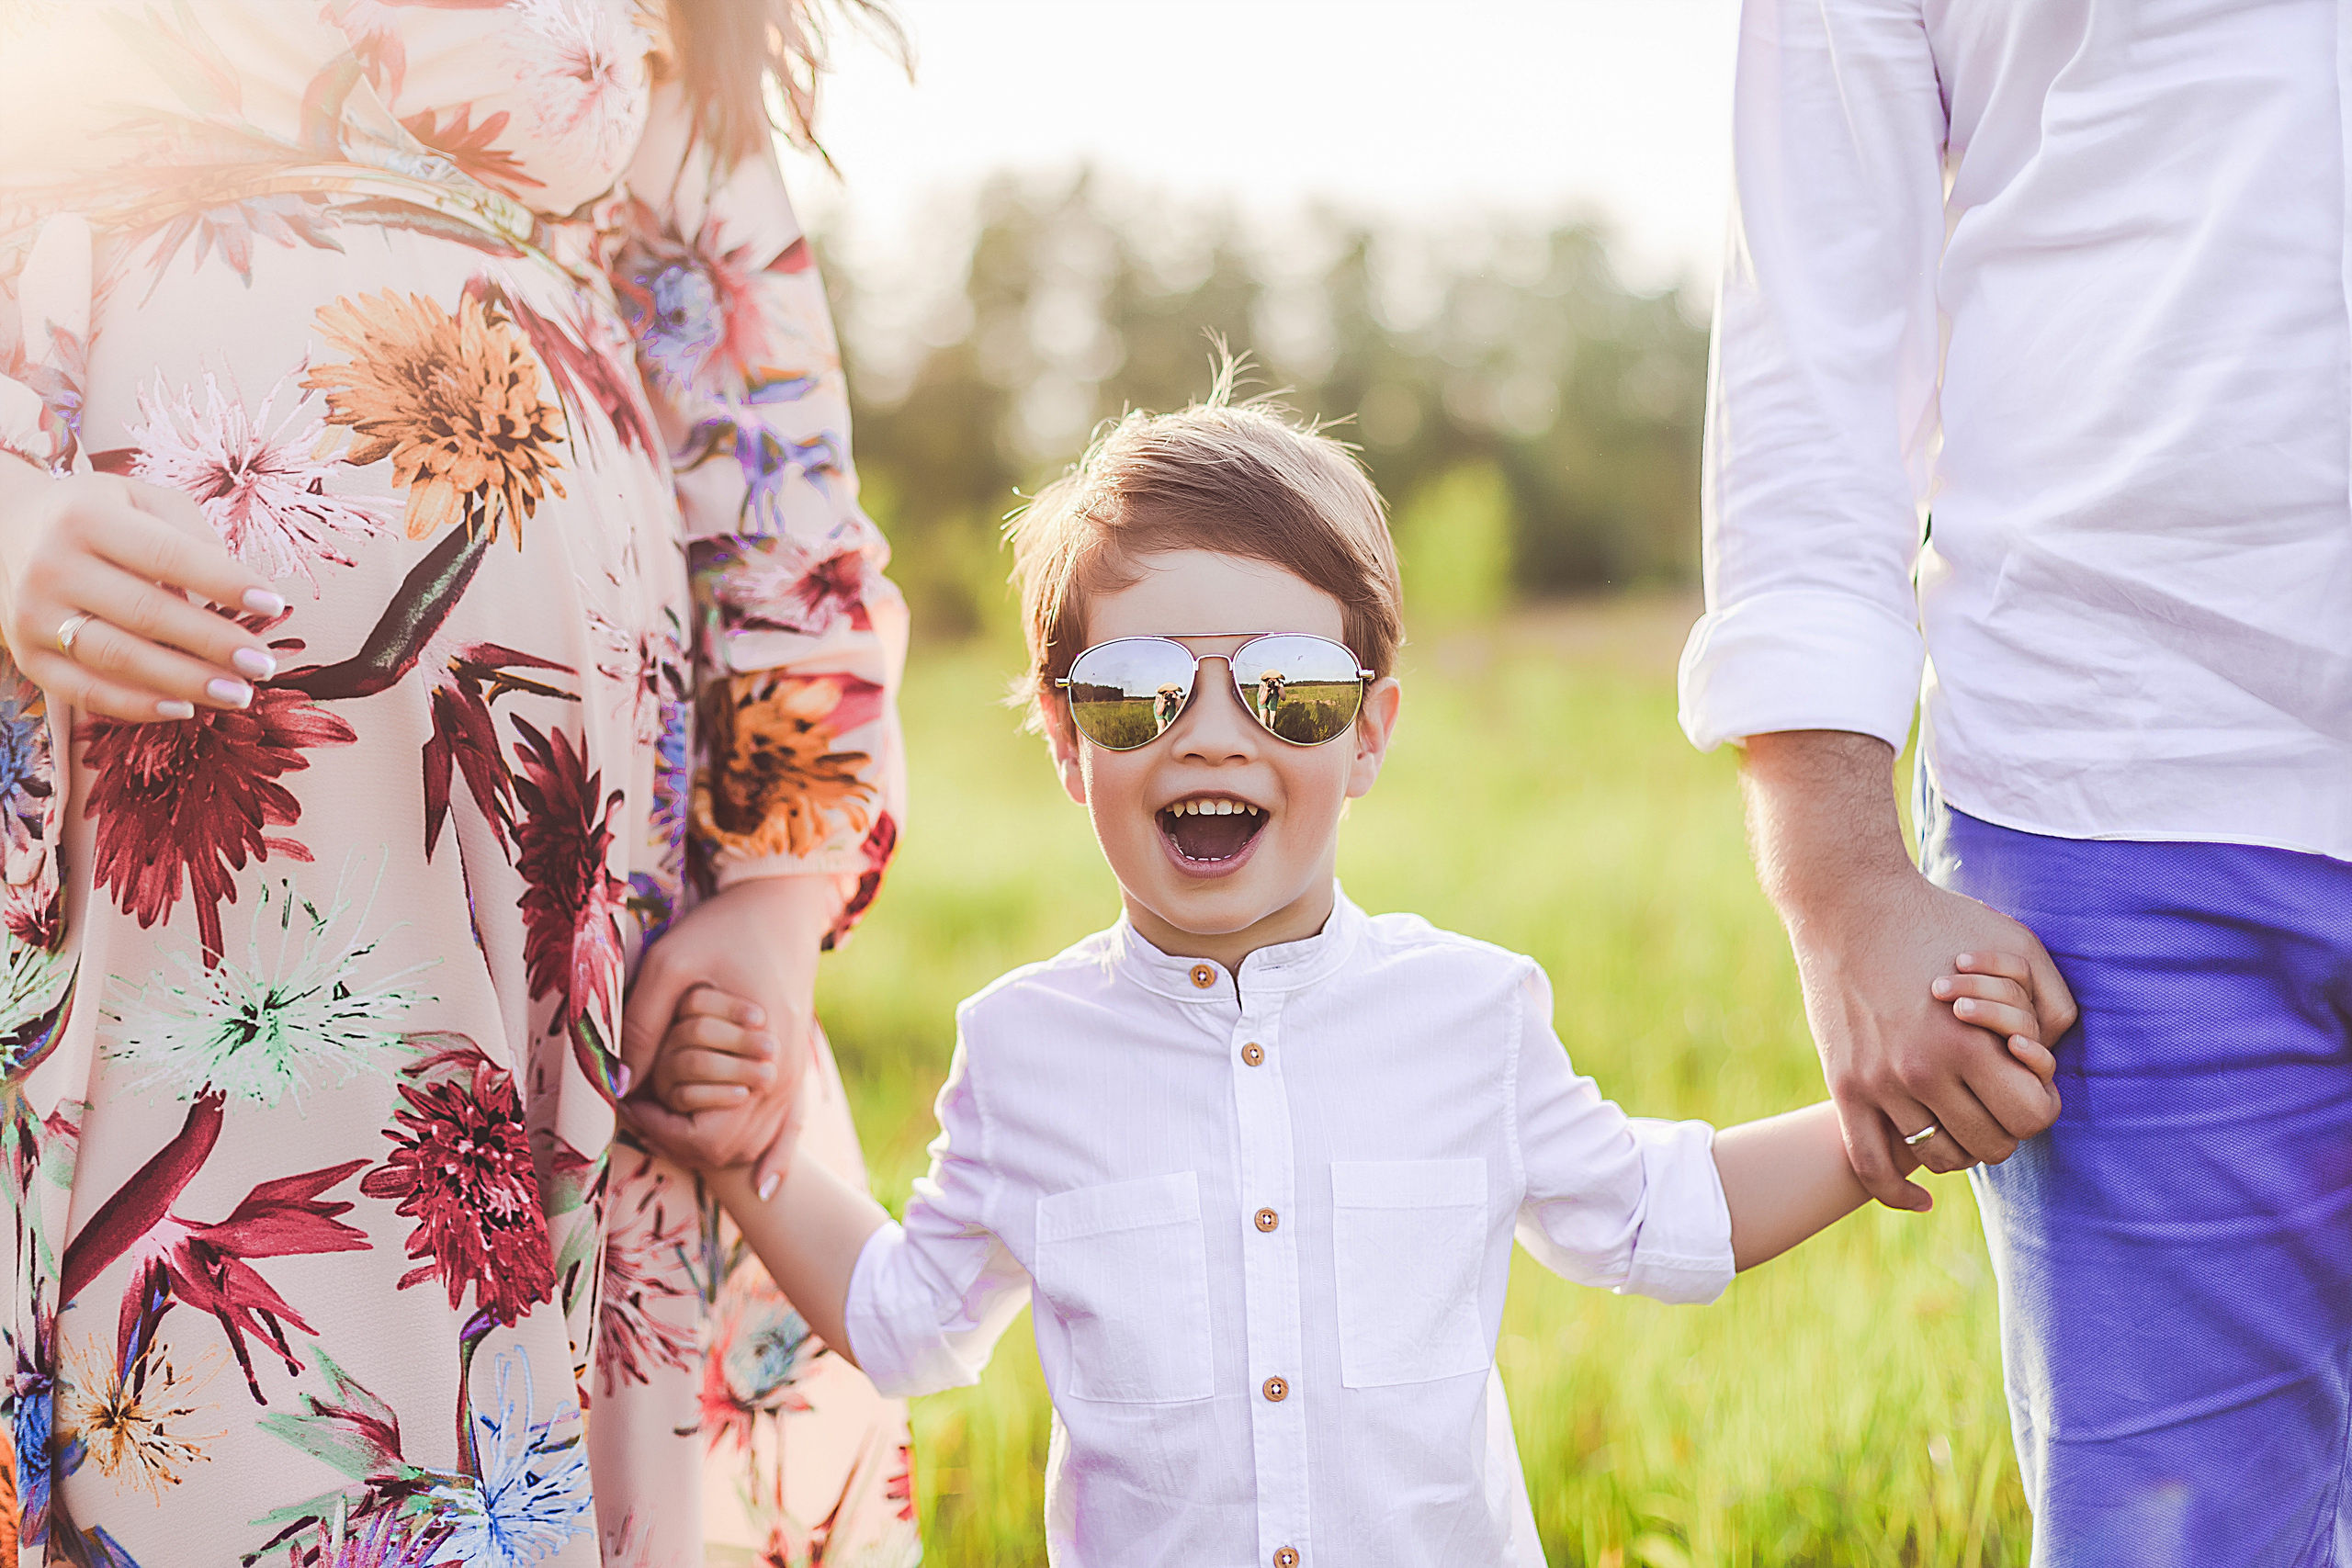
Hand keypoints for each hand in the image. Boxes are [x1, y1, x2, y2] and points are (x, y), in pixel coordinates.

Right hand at [0, 463, 285, 720]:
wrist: (9, 532)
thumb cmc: (101, 517)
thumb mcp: (144, 500)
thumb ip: (191, 535)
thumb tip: (237, 589)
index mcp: (85, 518)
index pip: (168, 556)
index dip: (224, 583)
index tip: (273, 604)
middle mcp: (52, 566)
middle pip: (147, 613)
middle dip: (215, 643)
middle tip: (264, 664)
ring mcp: (33, 615)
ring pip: (119, 659)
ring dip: (187, 682)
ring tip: (239, 693)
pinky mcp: (28, 657)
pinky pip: (87, 691)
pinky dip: (139, 706)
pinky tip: (185, 708)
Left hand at [618, 875, 840, 1197]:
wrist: (781, 905)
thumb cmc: (722, 930)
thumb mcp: (669, 965)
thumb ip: (643, 1026)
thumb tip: (616, 1083)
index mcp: (757, 1054)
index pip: (707, 1135)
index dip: (660, 1129)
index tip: (630, 1101)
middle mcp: (783, 1075)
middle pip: (733, 1150)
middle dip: (682, 1141)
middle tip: (644, 1111)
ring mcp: (795, 1073)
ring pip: (759, 1144)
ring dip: (717, 1148)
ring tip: (672, 1120)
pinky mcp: (798, 1065)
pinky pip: (793, 1127)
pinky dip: (779, 1159)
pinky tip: (766, 1187)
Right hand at [1743, 731, 2076, 1210]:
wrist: (1848, 904)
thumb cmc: (1940, 919)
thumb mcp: (2017, 944)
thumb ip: (2052, 1004)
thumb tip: (2047, 1063)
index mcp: (1970, 1040)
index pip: (2031, 1117)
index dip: (2039, 1102)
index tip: (2027, 1079)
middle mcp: (1923, 1070)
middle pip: (1991, 1146)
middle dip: (2004, 1126)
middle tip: (1994, 1095)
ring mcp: (1879, 1084)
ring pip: (1937, 1157)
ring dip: (1958, 1146)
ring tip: (1959, 1115)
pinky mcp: (1844, 1087)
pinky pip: (1871, 1165)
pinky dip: (1899, 1192)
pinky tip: (1920, 1195)